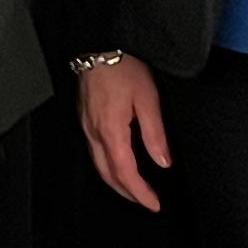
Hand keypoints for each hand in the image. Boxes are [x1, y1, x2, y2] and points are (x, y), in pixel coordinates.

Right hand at [76, 56, 173, 211]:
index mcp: (111, 130)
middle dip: (127, 193)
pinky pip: (93, 150)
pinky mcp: (84, 117)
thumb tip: (163, 161)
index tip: (154, 203)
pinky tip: (116, 162)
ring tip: (133, 188)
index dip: (140, 193)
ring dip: (116, 181)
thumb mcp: (148, 98)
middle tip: (146, 201)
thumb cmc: (123, 65)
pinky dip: (106, 165)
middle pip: (108, 174)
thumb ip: (155, 133)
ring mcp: (86, 125)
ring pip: (98, 164)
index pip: (125, 173)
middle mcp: (94, 131)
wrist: (99, 44)